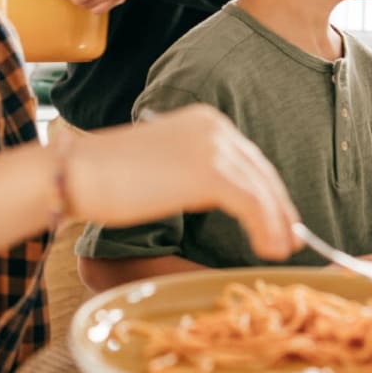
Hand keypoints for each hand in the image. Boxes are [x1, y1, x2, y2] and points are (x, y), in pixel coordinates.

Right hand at [56, 104, 298, 260]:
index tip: (282, 221)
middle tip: (292, 240)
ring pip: (261, 189)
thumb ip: (200, 173)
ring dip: (277, 224)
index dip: (270, 192)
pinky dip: (265, 228)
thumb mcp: (167, 165)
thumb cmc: (111, 178)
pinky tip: (266, 249)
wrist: (78, 173)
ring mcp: (213, 146)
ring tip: (280, 252)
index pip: (249, 159)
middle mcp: (214, 126)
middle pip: (261, 171)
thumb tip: (237, 202)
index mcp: (205, 120)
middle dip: (280, 209)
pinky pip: (251, 203)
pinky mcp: (208, 171)